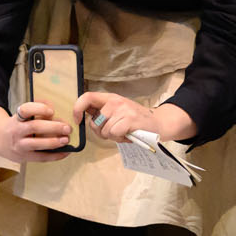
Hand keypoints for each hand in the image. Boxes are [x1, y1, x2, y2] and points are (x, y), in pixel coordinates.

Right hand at [0, 102, 73, 163]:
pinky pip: (41, 158)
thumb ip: (36, 110)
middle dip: (53, 127)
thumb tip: (54, 111)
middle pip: (34, 127)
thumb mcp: (22, 115)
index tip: (51, 111)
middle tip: (67, 128)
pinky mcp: (24, 157)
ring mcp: (19, 145)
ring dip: (53, 142)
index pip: (26, 110)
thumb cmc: (17, 125)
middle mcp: (17, 131)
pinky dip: (55, 155)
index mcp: (17, 118)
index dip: (39, 109)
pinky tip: (65, 152)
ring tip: (66, 140)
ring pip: (36, 144)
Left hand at [76, 91, 195, 144]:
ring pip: (105, 130)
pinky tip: (128, 135)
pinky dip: (120, 139)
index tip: (78, 120)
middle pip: (95, 121)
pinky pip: (114, 133)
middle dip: (101, 132)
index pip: (87, 97)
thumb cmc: (134, 122)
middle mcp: (115, 101)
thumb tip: (85, 117)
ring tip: (124, 133)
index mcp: (110, 98)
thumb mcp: (117, 113)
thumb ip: (102, 114)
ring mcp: (123, 109)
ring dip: (113, 136)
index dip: (77, 109)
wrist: (158, 124)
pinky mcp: (129, 119)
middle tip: (113, 133)